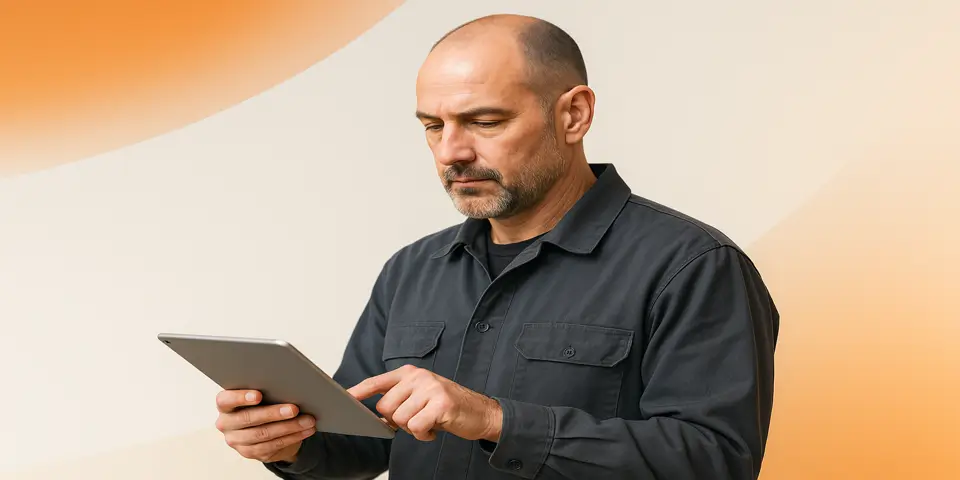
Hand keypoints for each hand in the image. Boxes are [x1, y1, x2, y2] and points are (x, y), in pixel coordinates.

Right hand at [214, 389, 316, 463]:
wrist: (264, 428)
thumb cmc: (263, 403)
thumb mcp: (261, 395)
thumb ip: (266, 390)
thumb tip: (289, 384)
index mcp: (225, 405)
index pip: (225, 400)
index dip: (240, 398)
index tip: (258, 395)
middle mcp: (226, 423)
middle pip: (248, 418)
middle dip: (274, 413)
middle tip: (294, 409)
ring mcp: (237, 440)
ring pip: (263, 434)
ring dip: (289, 427)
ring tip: (307, 420)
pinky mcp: (250, 452)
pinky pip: (272, 445)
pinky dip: (292, 437)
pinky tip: (305, 430)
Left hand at [347, 365, 501, 442]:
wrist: (481, 412)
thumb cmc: (447, 406)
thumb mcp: (421, 395)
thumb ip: (400, 399)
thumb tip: (376, 415)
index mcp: (410, 373)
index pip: (377, 382)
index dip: (359, 391)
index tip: (345, 398)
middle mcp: (419, 377)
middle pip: (386, 407)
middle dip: (397, 421)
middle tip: (417, 419)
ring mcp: (431, 389)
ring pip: (401, 419)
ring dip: (413, 429)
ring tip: (428, 422)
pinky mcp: (441, 404)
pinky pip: (417, 427)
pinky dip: (424, 435)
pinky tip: (435, 429)